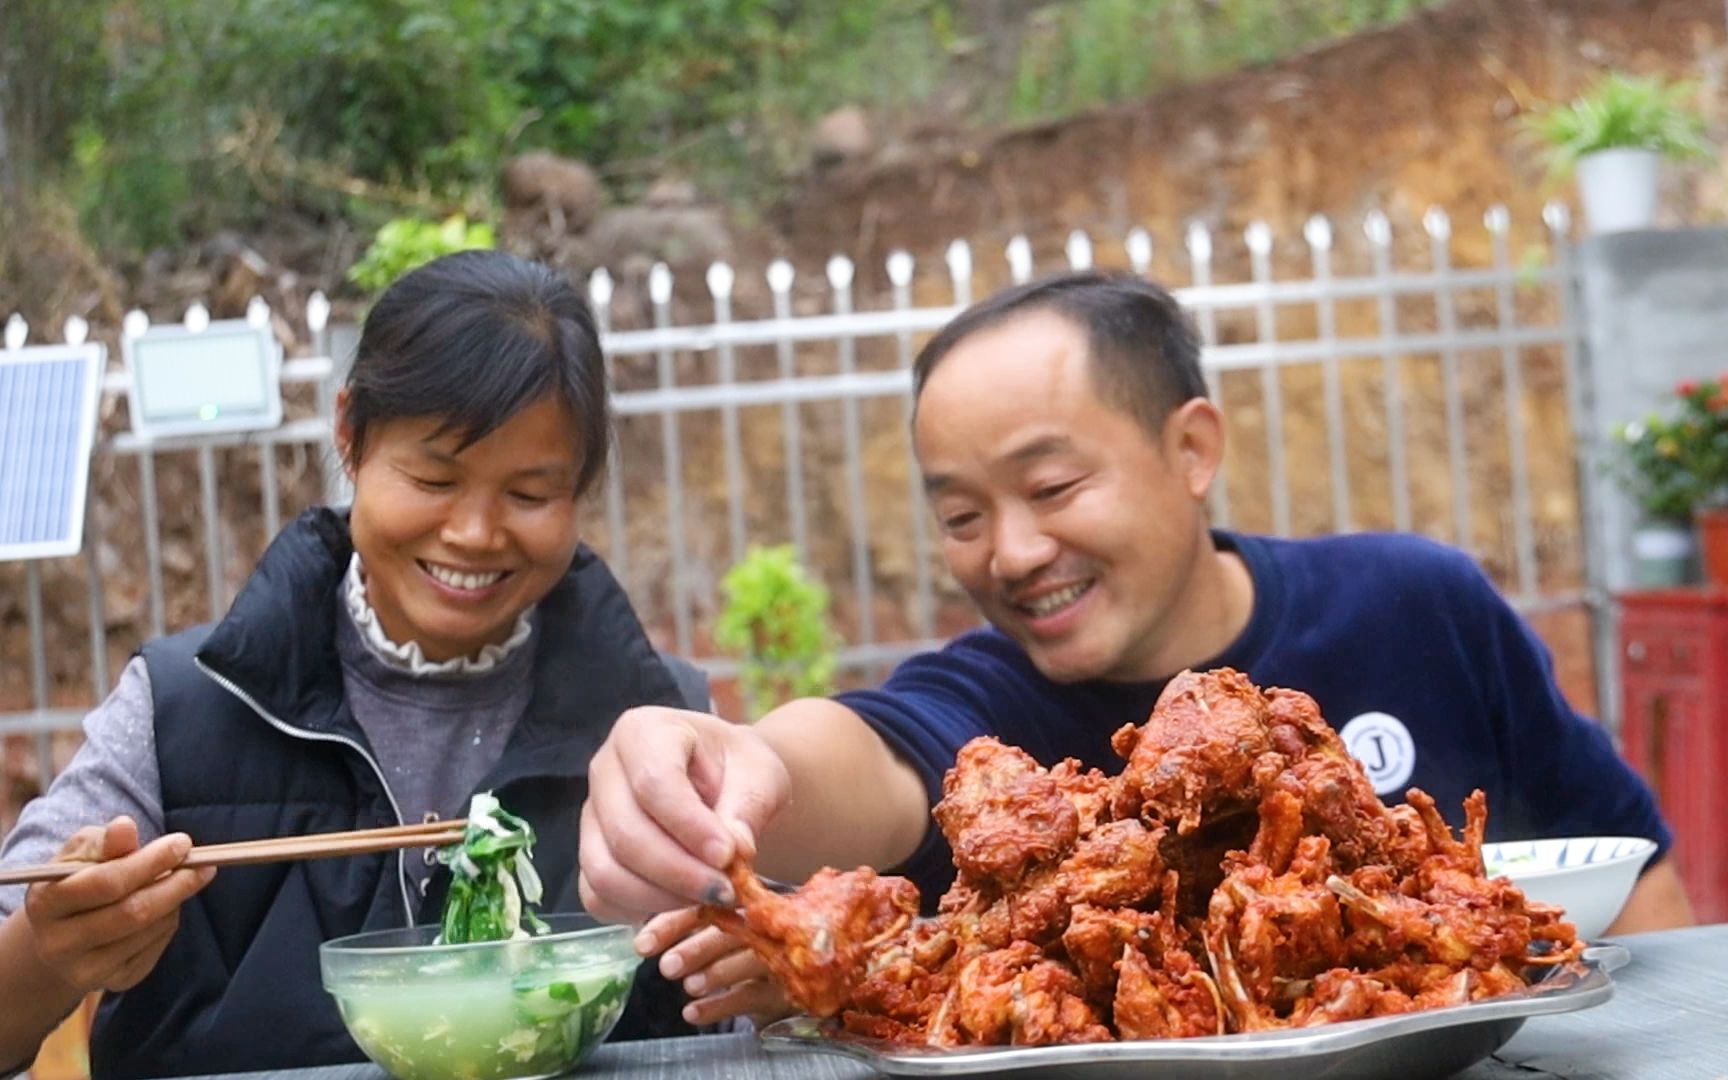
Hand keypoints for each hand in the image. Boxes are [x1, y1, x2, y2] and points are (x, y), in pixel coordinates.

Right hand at [23, 817, 214, 993]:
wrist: (60, 934)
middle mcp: (59, 943)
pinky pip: (157, 946)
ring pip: (150, 929)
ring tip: (176, 881)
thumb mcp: (79, 855)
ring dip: (174, 901)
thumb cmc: (76, 881)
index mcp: (45, 903)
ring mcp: (85, 970)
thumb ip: (104, 842)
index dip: (150, 861)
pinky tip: (163, 908)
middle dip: (176, 884)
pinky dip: (169, 922)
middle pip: (133, 912)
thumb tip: (125, 827)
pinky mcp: (114, 982)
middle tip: (203, 865)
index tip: (183, 843)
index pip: (106, 882)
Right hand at [579, 706, 789, 923]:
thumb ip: (748, 807)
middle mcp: (604, 769)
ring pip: (604, 870)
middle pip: (625, 832)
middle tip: (727, 890)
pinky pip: (598, 896)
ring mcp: (591, 815)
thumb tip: (735, 849)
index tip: (729, 856)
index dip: (690, 827)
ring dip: (660, 897)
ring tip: (709, 899)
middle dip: (679, 872)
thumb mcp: (760, 774)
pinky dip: (638, 911)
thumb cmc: (739, 770)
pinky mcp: (590, 854)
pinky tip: (681, 906)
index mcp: (643, 731)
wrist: (724, 783)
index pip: (653, 782)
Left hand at [637, 907, 793, 1027]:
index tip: (643, 944)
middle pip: (732, 931)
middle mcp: (763, 924)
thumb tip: (641, 935)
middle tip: (667, 967)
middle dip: (696, 948)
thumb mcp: (717, 931)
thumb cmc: (742, 949)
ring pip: (748, 960)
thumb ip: (688, 926)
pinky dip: (721, 1006)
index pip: (706, 905)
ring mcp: (779, 956)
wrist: (793, 975)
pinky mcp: (785, 989)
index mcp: (741, 902)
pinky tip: (693, 1013)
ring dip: (715, 973)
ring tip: (689, 986)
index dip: (673, 923)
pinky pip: (753, 996)